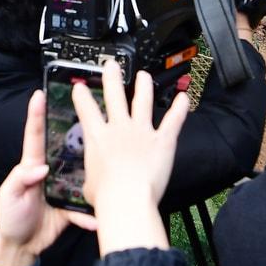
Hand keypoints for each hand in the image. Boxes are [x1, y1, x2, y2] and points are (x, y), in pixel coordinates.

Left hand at [0, 90, 97, 265]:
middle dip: (77, 131)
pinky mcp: (72, 207)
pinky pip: (84, 208)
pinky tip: (97, 218)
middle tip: (91, 114)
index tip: (40, 94)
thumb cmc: (10, 218)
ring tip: (107, 164)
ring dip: (93, 173)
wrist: (21, 246)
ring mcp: (63, 189)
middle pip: (66, 148)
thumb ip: (21, 180)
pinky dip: (90, 214)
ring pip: (81, 175)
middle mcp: (50, 173)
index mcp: (32, 166)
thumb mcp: (8, 196)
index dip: (37, 115)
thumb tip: (40, 168)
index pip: (35, 136)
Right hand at [71, 61, 188, 255]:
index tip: (81, 87)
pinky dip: (180, 108)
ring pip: (143, 101)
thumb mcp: (89, 185)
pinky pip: (173, 120)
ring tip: (143, 76)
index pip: (87, 110)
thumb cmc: (106, 198)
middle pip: (114, 96)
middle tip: (111, 66)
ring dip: (144, 86)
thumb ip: (93, 177)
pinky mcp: (162, 140)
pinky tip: (184, 97)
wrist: (127, 199)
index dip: (82, 96)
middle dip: (112, 78)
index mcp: (97, 138)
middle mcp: (119, 128)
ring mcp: (142, 131)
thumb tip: (95, 181)